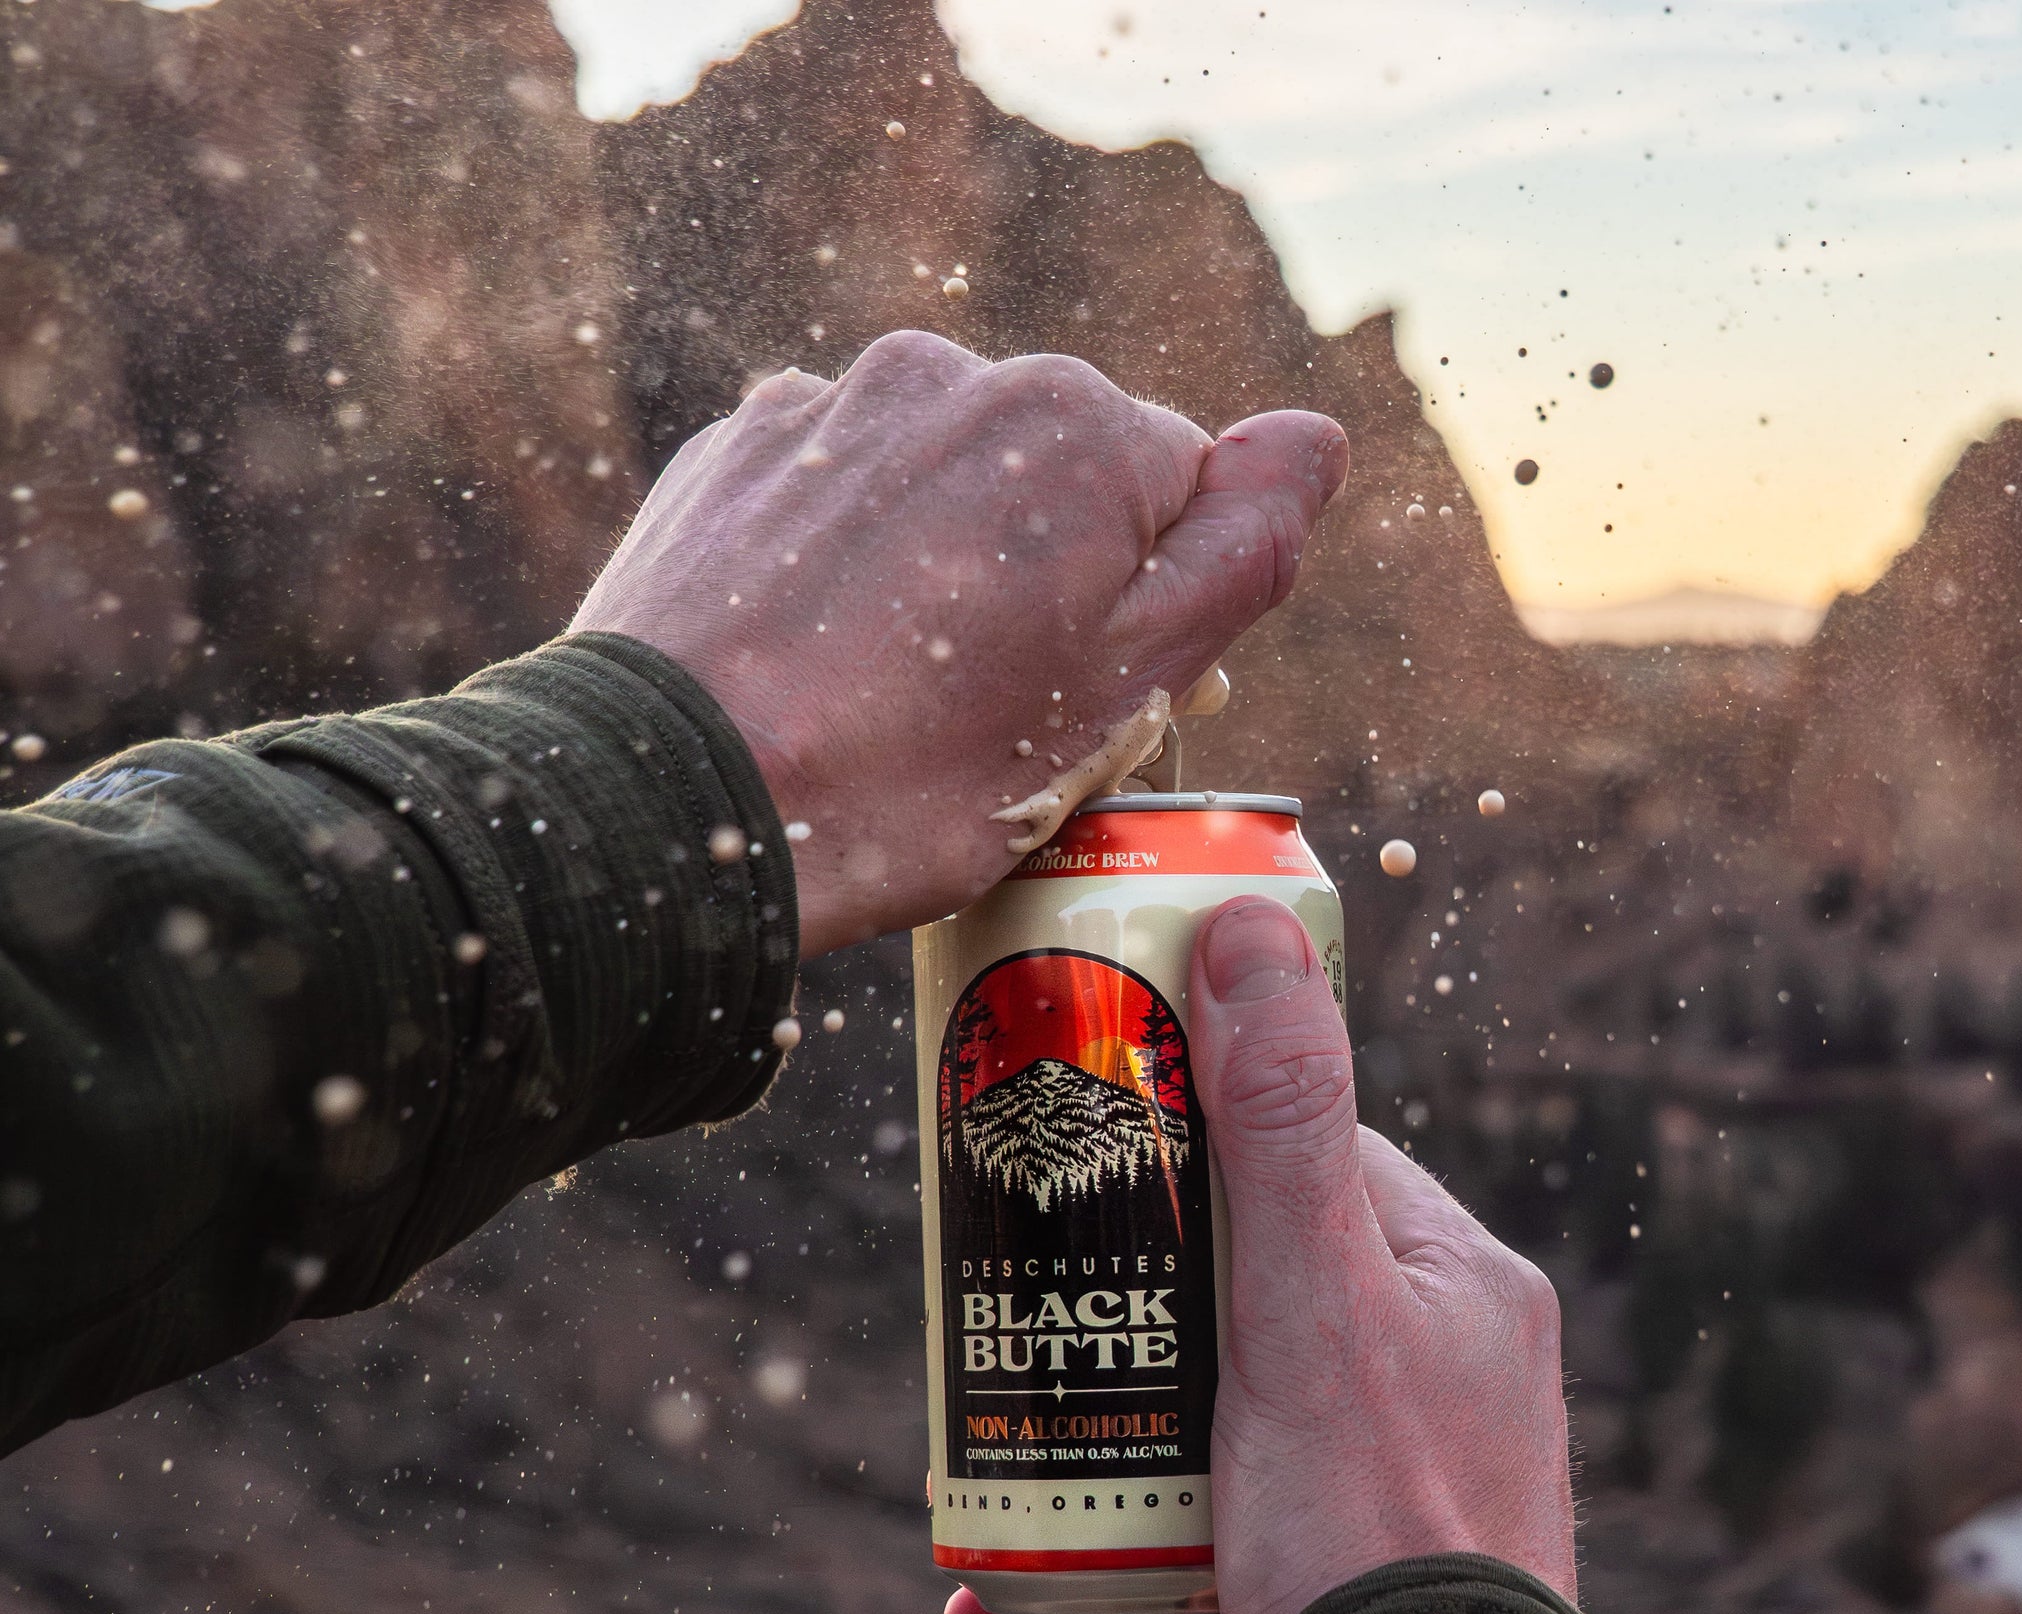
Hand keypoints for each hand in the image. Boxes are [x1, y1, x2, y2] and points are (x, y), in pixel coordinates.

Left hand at [571, 331, 1347, 959]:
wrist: (673, 803)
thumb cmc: (920, 772)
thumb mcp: (1127, 686)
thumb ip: (1242, 547)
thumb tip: (1315, 438)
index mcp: (1081, 423)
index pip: (1186, 496)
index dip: (1159, 610)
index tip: (1091, 698)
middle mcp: (955, 371)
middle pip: (1064, 482)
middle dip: (1054, 578)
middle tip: (992, 714)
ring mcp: (830, 404)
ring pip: (948, 486)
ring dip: (949, 567)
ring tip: (893, 693)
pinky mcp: (736, 451)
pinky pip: (841, 495)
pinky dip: (850, 566)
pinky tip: (821, 661)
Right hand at [945, 896, 1578, 1613]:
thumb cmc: (1381, 1533)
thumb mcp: (1314, 1304)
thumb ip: (1277, 1120)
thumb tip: (1246, 920)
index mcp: (1455, 1287)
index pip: (1316, 1155)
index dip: (1191, 1125)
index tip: (1074, 1117)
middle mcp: (1436, 1383)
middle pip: (1244, 1294)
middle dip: (1115, 1290)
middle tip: (996, 1280)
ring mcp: (1382, 1500)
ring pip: (1209, 1433)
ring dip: (1089, 1434)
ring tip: (981, 1426)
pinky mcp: (1323, 1611)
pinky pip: (1192, 1569)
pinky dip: (1095, 1573)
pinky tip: (988, 1597)